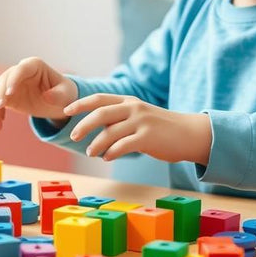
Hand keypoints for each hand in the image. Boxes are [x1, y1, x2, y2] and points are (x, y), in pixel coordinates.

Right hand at [0, 57, 77, 131]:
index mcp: (34, 65)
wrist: (59, 102)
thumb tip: (47, 97)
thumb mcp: (66, 95)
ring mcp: (11, 84)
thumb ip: (58, 95)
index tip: (9, 94)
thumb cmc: (64, 93)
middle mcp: (19, 72)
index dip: (13, 81)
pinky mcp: (7, 96)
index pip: (20, 70)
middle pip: (3, 80)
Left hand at [65, 94, 211, 163]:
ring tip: (90, 152)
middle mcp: (134, 108)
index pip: (99, 99)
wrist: (190, 134)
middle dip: (84, 124)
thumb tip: (94, 126)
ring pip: (110, 131)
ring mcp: (141, 122)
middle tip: (73, 136)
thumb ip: (118, 118)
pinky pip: (124, 145)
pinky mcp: (148, 137)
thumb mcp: (138, 116)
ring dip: (96, 143)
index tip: (65, 111)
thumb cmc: (160, 128)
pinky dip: (111, 152)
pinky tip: (107, 158)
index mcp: (129, 101)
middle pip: (101, 113)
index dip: (80, 104)